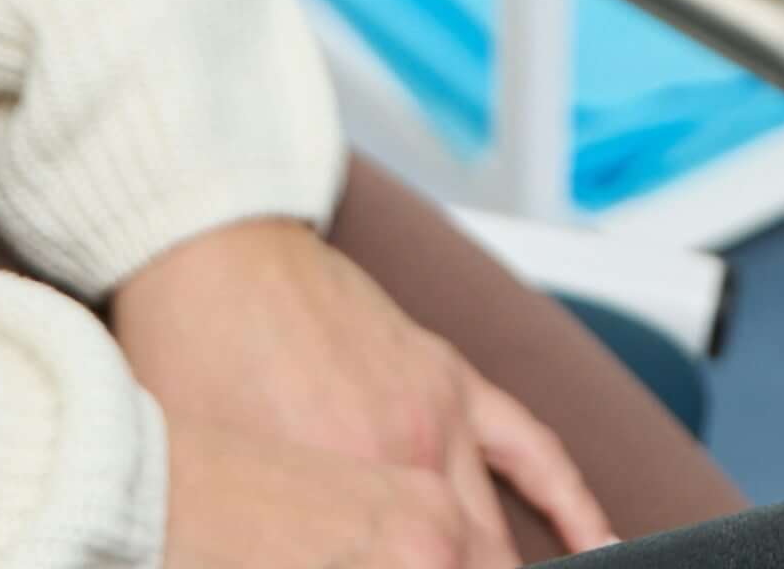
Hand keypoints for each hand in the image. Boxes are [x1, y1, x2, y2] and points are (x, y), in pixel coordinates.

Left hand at [121, 220, 605, 562]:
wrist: (206, 245)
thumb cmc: (185, 354)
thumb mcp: (210, 470)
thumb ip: (267, 535)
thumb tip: (296, 553)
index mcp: (338, 484)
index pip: (412, 568)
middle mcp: (403, 451)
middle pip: (461, 562)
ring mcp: (439, 409)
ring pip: (495, 529)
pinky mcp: (450, 375)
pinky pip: (532, 447)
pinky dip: (571, 500)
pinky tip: (598, 540)